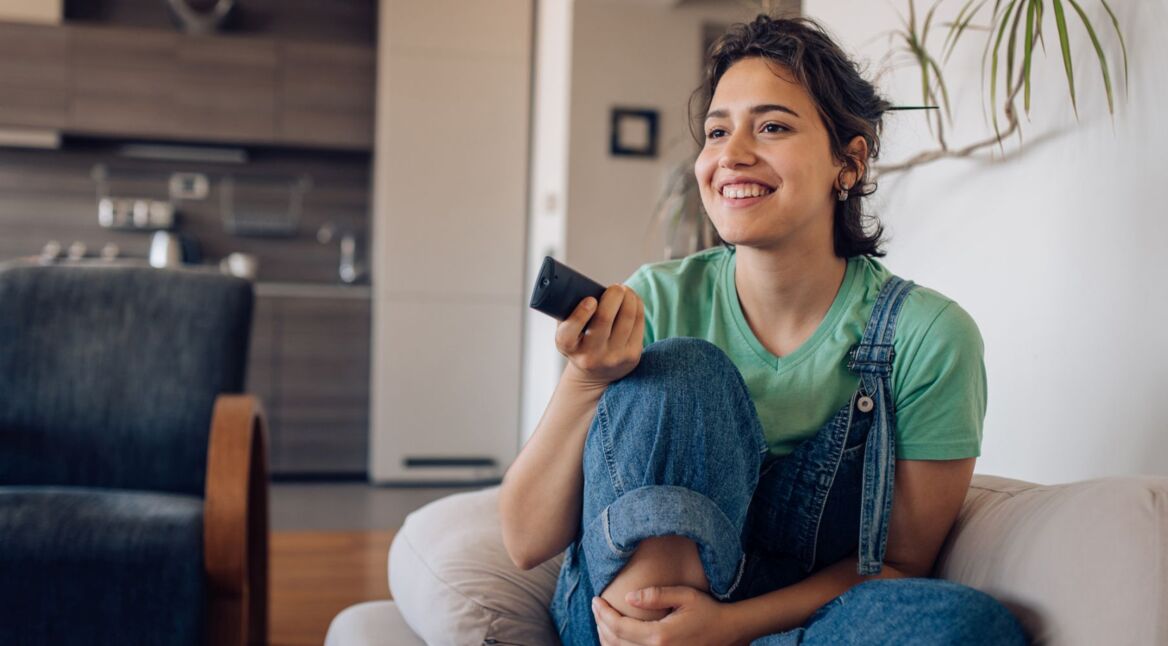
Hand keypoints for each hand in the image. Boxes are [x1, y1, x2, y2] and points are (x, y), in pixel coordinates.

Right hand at [556, 284, 643, 388]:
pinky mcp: (632, 357)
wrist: (595, 375)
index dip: (581, 313)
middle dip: (613, 295)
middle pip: (605, 319)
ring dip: (629, 297)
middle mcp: (590, 355)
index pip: (569, 331)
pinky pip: (639, 323)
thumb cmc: (579, 343)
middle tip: (615, 287)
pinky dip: (637, 305)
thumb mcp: (566, 331)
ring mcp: (613, 358)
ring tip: (625, 291)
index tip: (590, 300)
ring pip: (627, 318)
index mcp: (568, 347)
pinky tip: (633, 300)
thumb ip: (568, 311)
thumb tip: (582, 286)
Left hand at [591, 586, 747, 645]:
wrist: (728, 633)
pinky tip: (616, 636)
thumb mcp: (685, 595)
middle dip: (601, 624)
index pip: (619, 627)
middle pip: (615, 643)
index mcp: (659, 636)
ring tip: (602, 620)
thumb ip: (656, 595)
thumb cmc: (707, 611)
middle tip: (596, 607)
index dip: (603, 614)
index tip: (595, 599)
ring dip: (607, 638)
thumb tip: (628, 597)